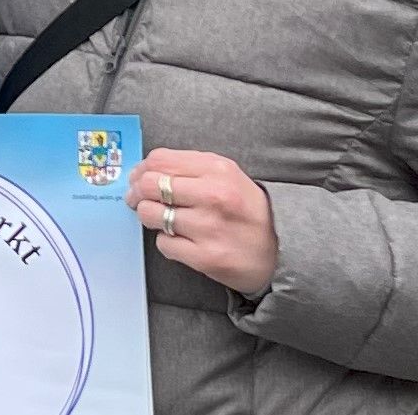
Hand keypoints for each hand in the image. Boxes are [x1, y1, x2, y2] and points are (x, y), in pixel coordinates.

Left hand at [129, 152, 277, 297]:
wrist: (281, 251)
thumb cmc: (247, 209)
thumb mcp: (226, 174)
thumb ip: (189, 166)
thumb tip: (145, 169)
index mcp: (216, 169)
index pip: (159, 160)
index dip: (141, 168)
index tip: (137, 177)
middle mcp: (213, 195)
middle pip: (150, 185)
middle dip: (137, 192)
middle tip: (137, 198)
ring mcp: (208, 228)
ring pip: (151, 215)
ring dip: (149, 217)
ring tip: (161, 219)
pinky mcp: (205, 257)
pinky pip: (164, 244)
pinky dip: (166, 241)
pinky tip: (179, 239)